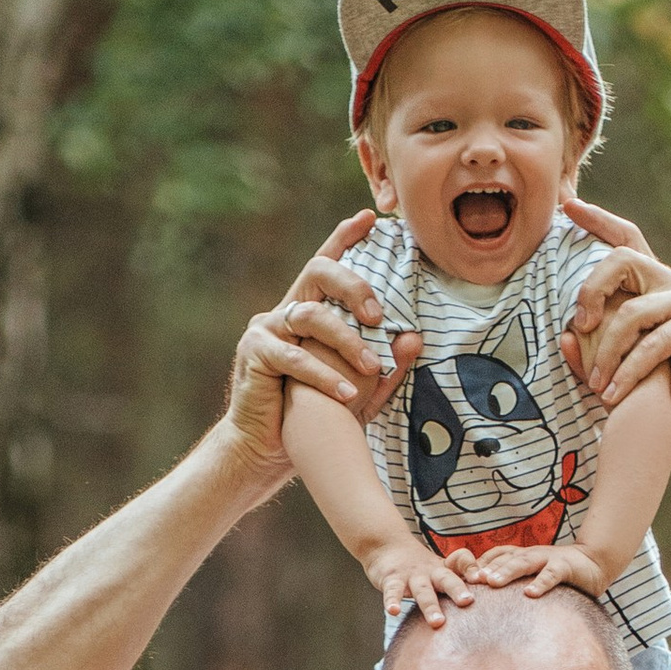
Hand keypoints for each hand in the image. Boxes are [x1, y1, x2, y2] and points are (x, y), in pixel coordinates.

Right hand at [224, 211, 421, 478]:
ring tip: (373, 368)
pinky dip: (324, 376)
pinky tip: (349, 394)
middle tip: (379, 315)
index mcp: (308, 311)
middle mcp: (286, 312)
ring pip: (310, 316)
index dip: (345, 238)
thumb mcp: (358, 390)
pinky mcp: (255, 355)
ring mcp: (266, 329)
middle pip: (318, 273)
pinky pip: (294, 358)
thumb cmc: (313, 416)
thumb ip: (386, 366)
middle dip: (353, 285)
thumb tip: (415, 339)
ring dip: (346, 341)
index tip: (369, 219)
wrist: (264, 450)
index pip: (328, 266)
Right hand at [365, 530, 474, 630]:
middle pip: (446, 579)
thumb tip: (489, 609)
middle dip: (457, 589)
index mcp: (445, 569)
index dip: (472, 568)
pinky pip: (392, 591)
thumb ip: (459, 584)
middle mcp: (431, 572)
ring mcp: (412, 576)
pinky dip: (392, 601)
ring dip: (430, 606)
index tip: (484, 578)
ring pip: (422, 591)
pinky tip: (393, 612)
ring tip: (437, 622)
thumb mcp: (441, 572)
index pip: (462, 561)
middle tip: (467, 601)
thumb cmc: (421, 568)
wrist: (387, 546)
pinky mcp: (392, 579)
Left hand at [460, 537, 608, 598]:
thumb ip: (517, 585)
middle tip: (469, 581)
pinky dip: (540, 583)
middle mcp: (531, 554)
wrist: (595, 563)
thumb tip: (491, 608)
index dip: (478, 564)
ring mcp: (547, 558)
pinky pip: (551, 575)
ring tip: (492, 582)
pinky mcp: (565, 567)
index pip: (495, 556)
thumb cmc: (562, 575)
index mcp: (522, 556)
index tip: (460, 579)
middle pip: (504, 558)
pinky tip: (530, 594)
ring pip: (523, 562)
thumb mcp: (535, 577)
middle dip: (486, 568)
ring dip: (506, 571)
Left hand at [559, 195, 670, 447]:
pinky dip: (628, 372)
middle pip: (620, 261)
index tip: (570, 207)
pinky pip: (650, 344)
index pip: (626, 239)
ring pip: (630, 313)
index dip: (598, 221)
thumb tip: (564, 335)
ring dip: (606, 353)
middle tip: (579, 326)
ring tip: (597, 386)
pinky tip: (613, 394)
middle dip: (591, 292)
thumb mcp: (627, 364)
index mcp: (656, 284)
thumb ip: (597, 348)